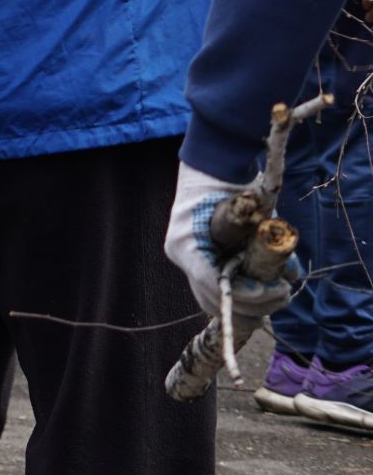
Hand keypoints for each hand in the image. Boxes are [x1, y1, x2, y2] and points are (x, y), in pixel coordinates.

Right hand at [165, 159, 300, 317]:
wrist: (210, 168)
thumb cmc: (227, 184)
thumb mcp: (247, 206)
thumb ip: (266, 238)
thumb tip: (290, 273)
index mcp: (185, 244)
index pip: (210, 283)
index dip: (242, 293)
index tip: (269, 289)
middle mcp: (184, 257)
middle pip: (213, 300)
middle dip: (250, 306)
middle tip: (281, 295)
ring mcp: (190, 260)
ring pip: (214, 301)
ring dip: (249, 305)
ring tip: (279, 295)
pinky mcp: (200, 262)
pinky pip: (218, 291)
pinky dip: (242, 297)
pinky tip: (264, 292)